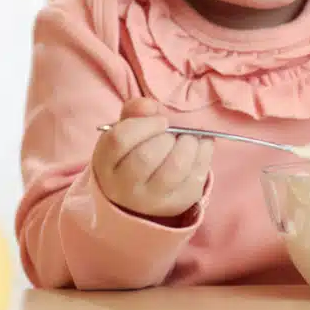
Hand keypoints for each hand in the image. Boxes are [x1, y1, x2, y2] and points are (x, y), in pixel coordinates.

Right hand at [91, 98, 213, 220]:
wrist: (140, 197)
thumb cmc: (132, 155)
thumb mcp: (125, 131)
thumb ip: (134, 112)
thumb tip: (150, 105)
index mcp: (106, 164)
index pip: (120, 139)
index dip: (145, 124)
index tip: (161, 121)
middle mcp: (125, 187)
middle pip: (147, 156)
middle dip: (167, 136)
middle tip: (174, 133)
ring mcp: (151, 200)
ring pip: (174, 168)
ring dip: (188, 144)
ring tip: (189, 138)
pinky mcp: (177, 204)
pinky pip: (195, 176)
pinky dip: (203, 154)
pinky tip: (200, 146)